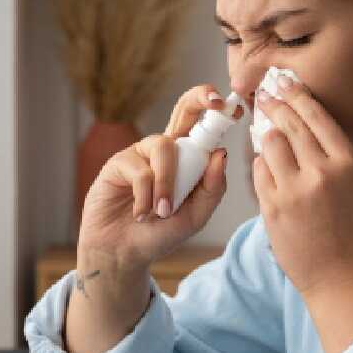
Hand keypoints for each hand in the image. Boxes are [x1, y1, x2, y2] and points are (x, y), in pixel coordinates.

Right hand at [77, 84, 241, 271]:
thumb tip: (221, 154)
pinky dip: (146, 197)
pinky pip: (141, 171)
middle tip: (214, 101)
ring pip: (164, 148)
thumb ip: (211, 189)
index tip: (234, 106)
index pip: (204, 126)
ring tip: (162, 212)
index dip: (217, 110)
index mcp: (187, 159)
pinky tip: (141, 213)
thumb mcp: (195, 216)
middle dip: (199, 98)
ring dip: (167, 184)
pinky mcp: (118, 163)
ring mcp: (141, 153)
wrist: (125, 254)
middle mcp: (165, 149)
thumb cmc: (159, 233)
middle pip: (183, 108)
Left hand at [252, 78, 352, 299]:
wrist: (341, 278)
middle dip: (273, 106)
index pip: (316, 116)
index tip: (284, 83)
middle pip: (289, 124)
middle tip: (264, 95)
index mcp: (347, 163)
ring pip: (269, 144)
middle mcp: (321, 172)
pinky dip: (259, 166)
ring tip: (264, 131)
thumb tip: (299, 127)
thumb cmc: (351, 234)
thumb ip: (329, 157)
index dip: (296, 95)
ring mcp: (294, 189)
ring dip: (265, 136)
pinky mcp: (272, 207)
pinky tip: (264, 165)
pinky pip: (258, 172)